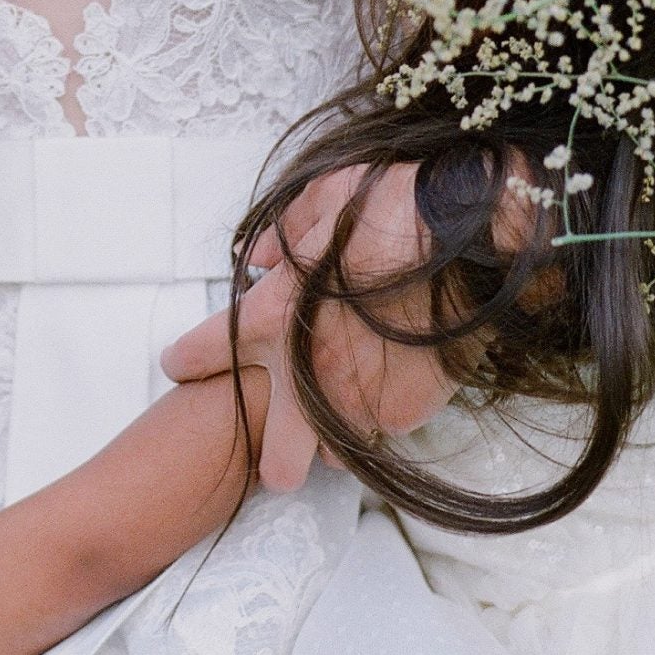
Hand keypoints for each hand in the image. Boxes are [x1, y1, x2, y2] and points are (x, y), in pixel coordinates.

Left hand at [162, 165, 458, 493]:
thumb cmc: (397, 208)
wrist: (473, 238)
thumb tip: (255, 260)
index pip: (201, 352)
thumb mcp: (326, 196)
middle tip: (278, 454)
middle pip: (276, 457)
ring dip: (338, 433)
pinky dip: (387, 413)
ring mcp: (356, 401)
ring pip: (337, 451)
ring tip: (352, 407)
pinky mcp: (404, 413)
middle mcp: (305, 370)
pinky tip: (399, 381)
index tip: (180, 365)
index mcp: (272, 314)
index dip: (188, 359)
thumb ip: (282, 233)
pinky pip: (385, 430)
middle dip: (274, 458)